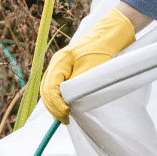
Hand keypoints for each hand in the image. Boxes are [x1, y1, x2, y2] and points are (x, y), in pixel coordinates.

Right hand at [39, 8, 135, 123]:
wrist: (109, 36)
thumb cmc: (103, 50)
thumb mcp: (92, 68)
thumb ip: (78, 84)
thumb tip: (68, 102)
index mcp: (60, 61)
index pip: (50, 88)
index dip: (57, 104)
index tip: (66, 115)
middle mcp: (56, 64)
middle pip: (47, 90)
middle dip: (54, 107)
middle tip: (65, 120)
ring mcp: (60, 66)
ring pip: (50, 89)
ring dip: (55, 104)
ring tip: (63, 117)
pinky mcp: (67, 70)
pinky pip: (57, 87)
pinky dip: (59, 98)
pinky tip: (65, 108)